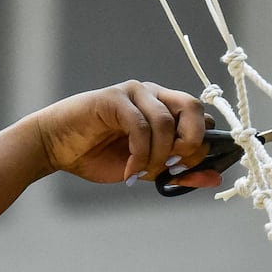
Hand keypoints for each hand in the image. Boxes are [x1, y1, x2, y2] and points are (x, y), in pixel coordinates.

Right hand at [31, 80, 220, 187]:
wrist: (57, 148)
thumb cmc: (98, 156)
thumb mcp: (146, 170)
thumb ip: (178, 172)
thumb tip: (215, 178)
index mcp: (165, 108)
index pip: (201, 118)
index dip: (203, 146)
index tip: (185, 171)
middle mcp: (153, 95)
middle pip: (194, 108)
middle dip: (192, 142)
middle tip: (175, 165)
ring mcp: (133, 93)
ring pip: (166, 121)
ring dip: (159, 156)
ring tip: (142, 173)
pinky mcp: (114, 99)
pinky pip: (140, 126)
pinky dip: (140, 154)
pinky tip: (130, 171)